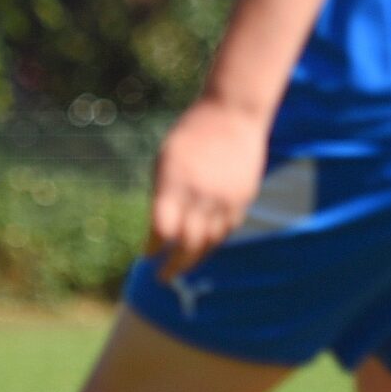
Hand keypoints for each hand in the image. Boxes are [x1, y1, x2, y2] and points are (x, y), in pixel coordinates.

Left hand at [146, 97, 269, 279]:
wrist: (233, 113)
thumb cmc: (191, 133)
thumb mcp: (165, 158)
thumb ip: (163, 194)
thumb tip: (160, 229)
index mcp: (174, 182)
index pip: (160, 230)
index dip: (153, 247)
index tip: (147, 255)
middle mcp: (200, 194)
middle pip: (186, 245)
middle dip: (173, 267)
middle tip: (162, 278)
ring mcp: (224, 198)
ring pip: (209, 243)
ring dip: (194, 260)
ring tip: (181, 267)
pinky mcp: (243, 199)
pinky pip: (227, 231)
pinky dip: (213, 243)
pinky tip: (203, 248)